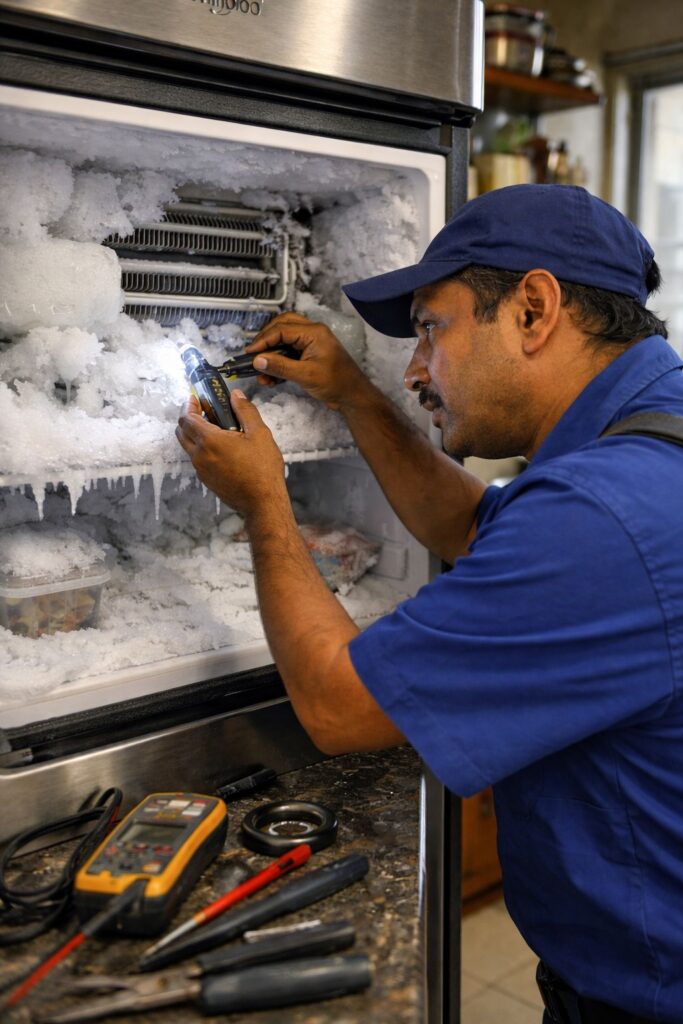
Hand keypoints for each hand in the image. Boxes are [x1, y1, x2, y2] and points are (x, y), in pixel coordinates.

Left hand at [175, 391, 286, 517]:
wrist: (262, 502)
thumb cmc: (263, 469)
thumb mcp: (259, 433)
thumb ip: (245, 411)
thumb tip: (236, 395)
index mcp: (210, 441)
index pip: (186, 418)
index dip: (188, 405)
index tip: (195, 398)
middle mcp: (200, 455)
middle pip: (182, 432)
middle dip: (189, 418)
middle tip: (204, 410)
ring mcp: (201, 470)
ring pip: (189, 446)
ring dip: (195, 434)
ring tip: (216, 428)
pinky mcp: (206, 480)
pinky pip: (198, 459)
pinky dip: (202, 448)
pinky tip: (222, 448)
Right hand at [246, 312, 367, 409]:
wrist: (353, 396)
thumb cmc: (335, 383)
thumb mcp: (305, 375)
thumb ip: (280, 367)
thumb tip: (257, 360)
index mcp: (313, 332)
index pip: (281, 329)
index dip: (262, 340)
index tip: (248, 353)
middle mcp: (311, 333)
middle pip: (281, 327)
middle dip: (265, 342)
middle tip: (253, 356)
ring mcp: (310, 343)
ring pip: (283, 341)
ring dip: (271, 355)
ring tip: (261, 373)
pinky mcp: (309, 355)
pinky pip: (289, 354)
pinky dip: (278, 364)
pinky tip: (270, 379)